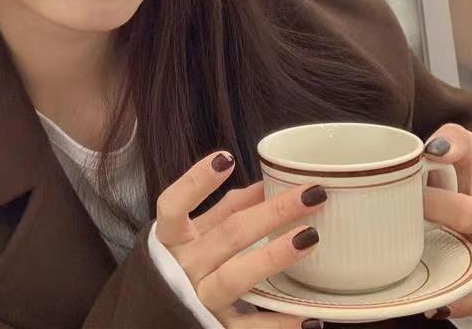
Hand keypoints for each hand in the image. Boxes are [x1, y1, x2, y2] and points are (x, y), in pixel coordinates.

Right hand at [155, 150, 327, 327]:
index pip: (174, 205)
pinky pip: (249, 328)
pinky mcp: (216, 328)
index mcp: (174, 237)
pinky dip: (279, 323)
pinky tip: (310, 316)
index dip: (197, 182)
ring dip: (274, 256)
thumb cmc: (184, 262)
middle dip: (273, 212)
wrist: (159, 315)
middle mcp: (185, 266)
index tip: (226, 159)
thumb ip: (226, 207)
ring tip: (310, 238)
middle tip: (312, 194)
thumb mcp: (198, 231)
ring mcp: (200, 299)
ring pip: (236, 276)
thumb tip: (266, 183)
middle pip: (228, 234)